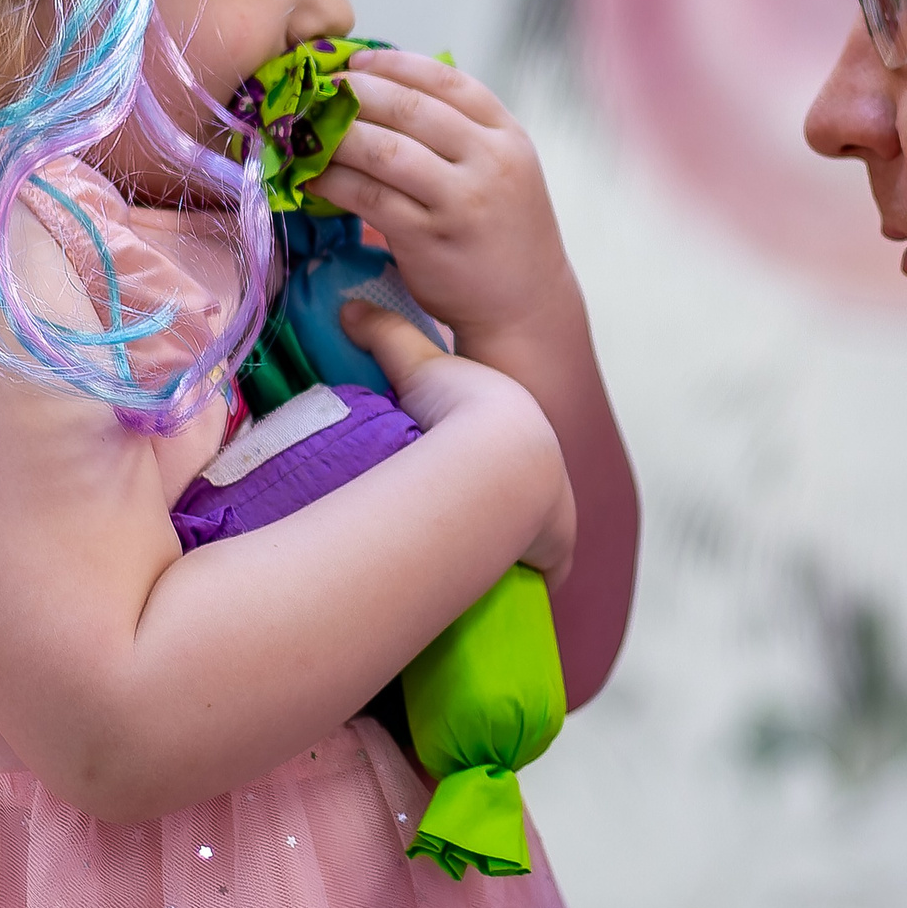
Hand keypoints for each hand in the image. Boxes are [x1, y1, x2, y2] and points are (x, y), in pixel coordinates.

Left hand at [313, 49, 576, 349]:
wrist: (526, 304)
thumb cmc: (502, 230)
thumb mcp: (502, 169)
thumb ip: (459, 132)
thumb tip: (382, 91)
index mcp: (507, 135)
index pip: (447, 79)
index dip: (393, 64)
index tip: (354, 63)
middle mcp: (489, 161)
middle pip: (409, 107)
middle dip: (354, 94)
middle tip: (317, 94)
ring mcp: (461, 200)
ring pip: (383, 149)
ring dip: (335, 135)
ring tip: (305, 133)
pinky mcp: (429, 238)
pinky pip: (367, 197)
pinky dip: (331, 182)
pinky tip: (310, 179)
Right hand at [341, 302, 576, 574]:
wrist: (498, 451)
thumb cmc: (465, 408)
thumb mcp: (421, 367)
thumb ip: (386, 337)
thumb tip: (349, 310)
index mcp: (528, 441)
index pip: (518, 464)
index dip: (494, 479)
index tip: (459, 498)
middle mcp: (553, 483)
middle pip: (525, 515)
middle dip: (497, 526)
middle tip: (447, 541)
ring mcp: (557, 525)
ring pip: (529, 552)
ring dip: (503, 561)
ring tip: (455, 574)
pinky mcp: (555, 558)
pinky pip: (539, 581)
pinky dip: (518, 590)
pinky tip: (485, 598)